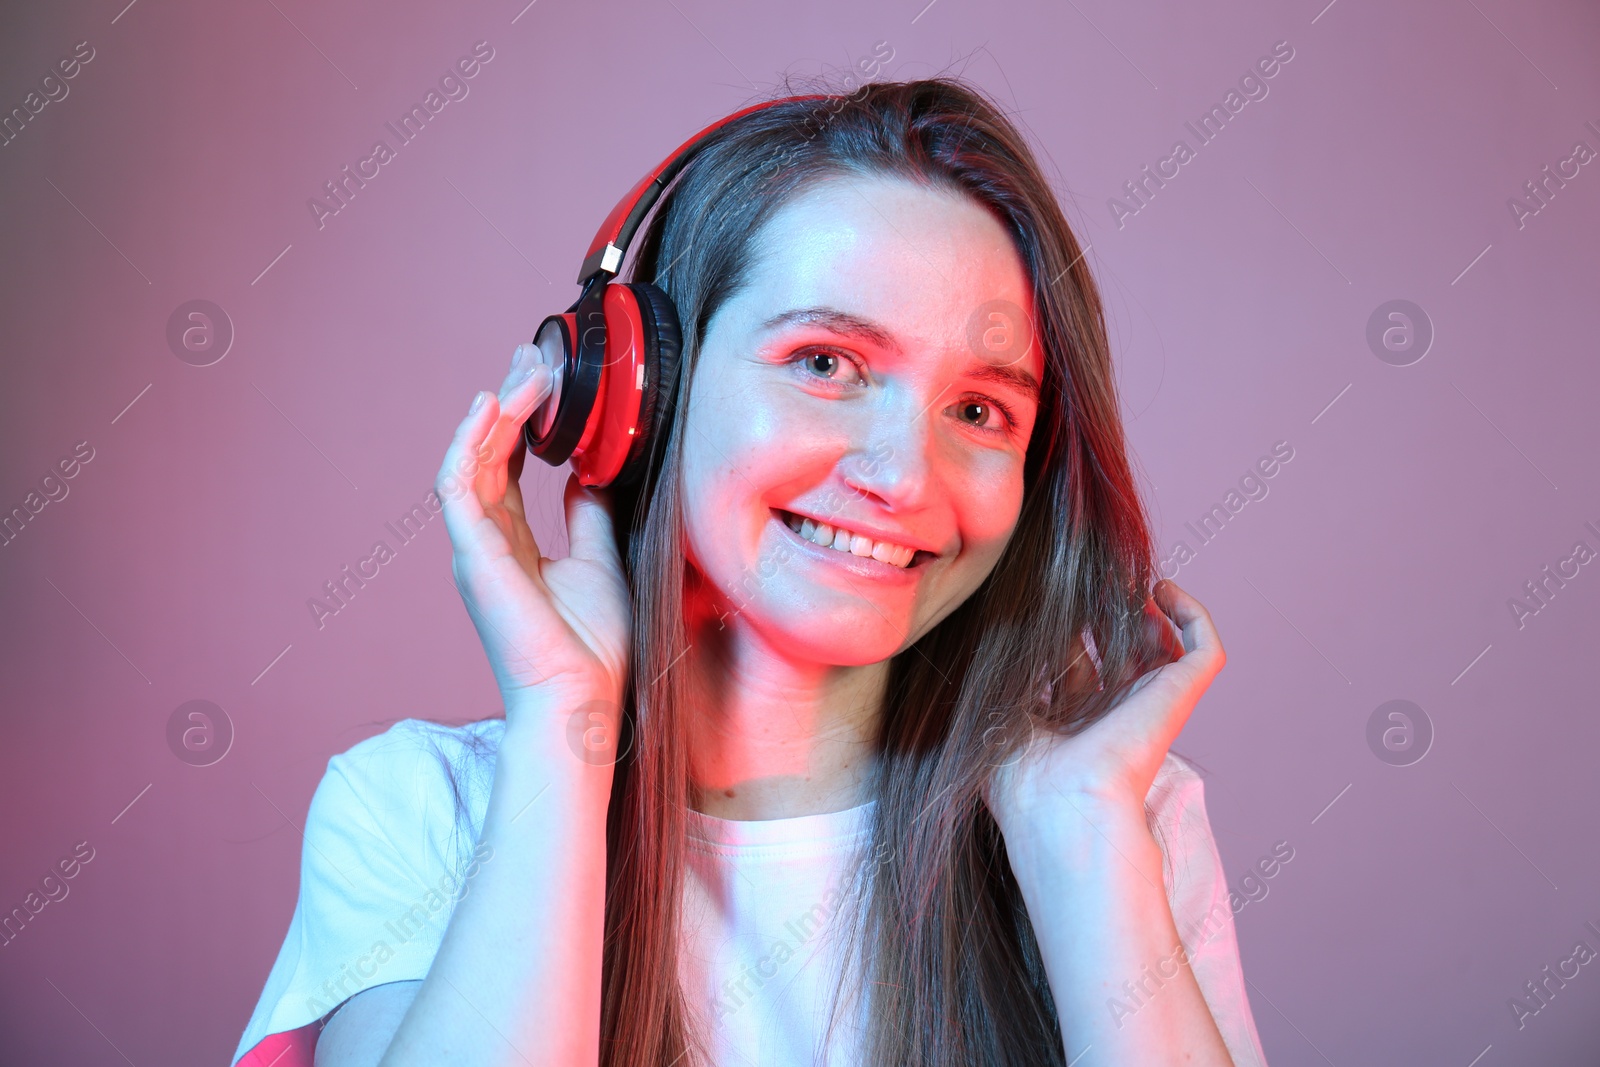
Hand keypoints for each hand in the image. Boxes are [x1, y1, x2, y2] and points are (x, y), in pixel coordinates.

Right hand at [434, 345, 631, 719]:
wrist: (582, 700)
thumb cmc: (591, 648)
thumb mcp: (600, 562)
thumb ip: (589, 518)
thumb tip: (587, 477)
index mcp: (512, 544)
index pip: (506, 467)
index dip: (521, 421)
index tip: (545, 379)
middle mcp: (486, 542)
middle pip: (486, 454)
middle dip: (507, 402)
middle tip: (530, 356)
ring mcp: (474, 549)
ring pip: (470, 460)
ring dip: (497, 412)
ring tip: (526, 371)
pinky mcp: (473, 556)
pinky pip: (459, 486)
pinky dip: (470, 443)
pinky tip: (492, 407)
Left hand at [983, 579, 1225, 832]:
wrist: (1063, 805)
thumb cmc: (1020, 775)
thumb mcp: (997, 714)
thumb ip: (1006, 674)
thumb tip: (1008, 623)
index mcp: (1072, 725)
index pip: (1078, 666)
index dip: (1070, 630)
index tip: (1054, 597)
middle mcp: (1113, 715)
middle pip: (1121, 651)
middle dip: (1109, 614)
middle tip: (1097, 582)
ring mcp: (1150, 705)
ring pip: (1164, 647)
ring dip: (1147, 611)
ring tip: (1126, 583)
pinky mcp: (1180, 696)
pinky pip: (1204, 648)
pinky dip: (1192, 613)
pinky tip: (1162, 590)